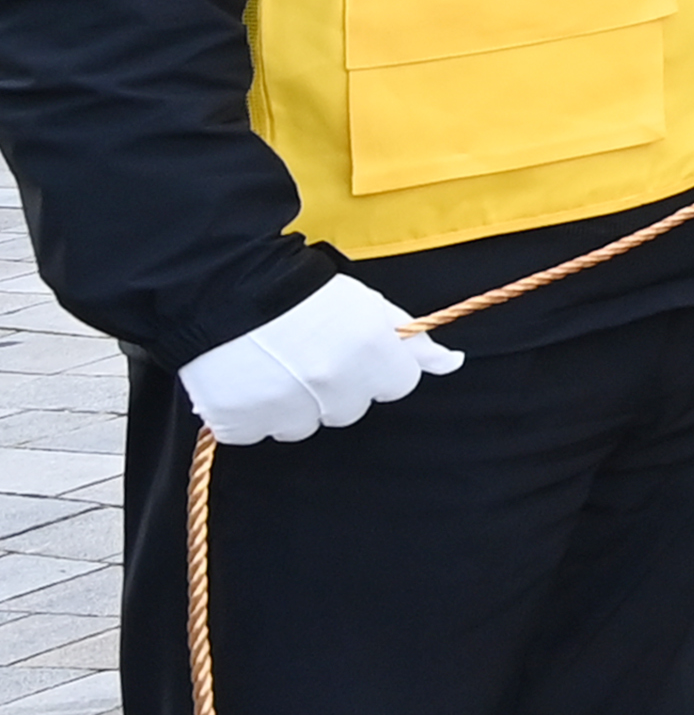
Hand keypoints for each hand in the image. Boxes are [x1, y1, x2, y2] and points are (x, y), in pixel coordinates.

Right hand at [180, 275, 454, 444]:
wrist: (221, 282)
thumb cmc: (299, 290)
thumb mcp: (367, 304)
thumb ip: (412, 340)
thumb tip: (451, 364)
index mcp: (369, 352)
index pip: (398, 385)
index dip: (378, 369)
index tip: (355, 353)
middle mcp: (332, 384)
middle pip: (349, 409)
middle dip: (335, 388)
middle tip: (308, 356)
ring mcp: (285, 407)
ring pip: (302, 426)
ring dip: (292, 405)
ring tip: (271, 366)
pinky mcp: (241, 422)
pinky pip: (255, 432)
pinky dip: (249, 415)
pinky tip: (243, 380)